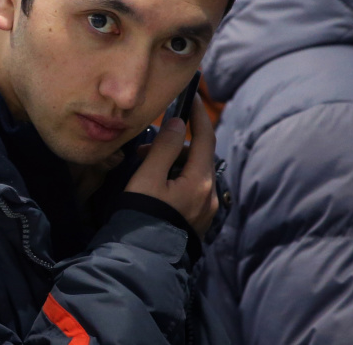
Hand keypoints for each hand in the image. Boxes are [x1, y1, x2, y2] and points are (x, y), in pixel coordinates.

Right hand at [125, 95, 217, 237]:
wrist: (144, 258)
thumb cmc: (142, 214)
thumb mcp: (149, 177)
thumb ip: (164, 147)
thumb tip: (178, 122)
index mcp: (200, 181)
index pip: (205, 137)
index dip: (198, 114)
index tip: (191, 95)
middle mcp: (210, 193)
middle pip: (197, 155)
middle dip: (173, 145)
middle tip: (144, 151)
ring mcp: (206, 209)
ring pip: (193, 172)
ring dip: (172, 163)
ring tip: (144, 171)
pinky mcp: (198, 219)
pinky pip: (191, 188)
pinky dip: (175, 178)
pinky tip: (156, 186)